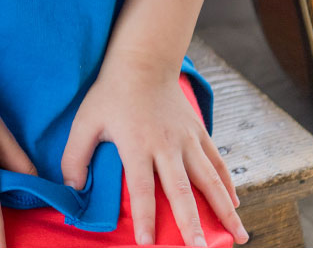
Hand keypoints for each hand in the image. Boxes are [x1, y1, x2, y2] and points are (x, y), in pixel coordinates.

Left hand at [58, 55, 248, 246]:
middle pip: (181, 190)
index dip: (145, 217)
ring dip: (224, 210)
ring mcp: (186, 139)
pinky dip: (226, 184)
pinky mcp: (198, 132)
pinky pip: (216, 162)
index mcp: (137, 145)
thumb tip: (72, 188)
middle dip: (191, 223)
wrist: (143, 62)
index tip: (147, 243)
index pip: (142, 189)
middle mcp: (166, 145)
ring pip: (209, 180)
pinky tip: (234, 204)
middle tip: (200, 251)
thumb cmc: (111, 93)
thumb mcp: (85, 121)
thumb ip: (75, 155)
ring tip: (239, 236)